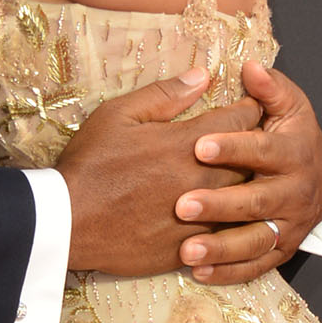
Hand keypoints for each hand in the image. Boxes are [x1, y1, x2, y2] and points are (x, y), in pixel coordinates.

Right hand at [58, 69, 263, 276]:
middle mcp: (201, 180)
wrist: (67, 223)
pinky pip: (226, 235)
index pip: (241, 118)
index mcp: (186, 143)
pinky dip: (230, 223)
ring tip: (240, 179)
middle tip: (250, 142)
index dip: (249, 108)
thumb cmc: (90, 165)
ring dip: (245, 187)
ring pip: (244, 200)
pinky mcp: (190, 246)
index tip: (248, 106)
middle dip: (254, 148)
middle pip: (252, 159)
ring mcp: (198, 217)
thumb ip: (164, 95)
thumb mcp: (118, 115)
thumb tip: (202, 76)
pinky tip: (224, 215)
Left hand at [175, 60, 321, 284]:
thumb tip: (251, 68)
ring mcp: (290, 225)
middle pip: (258, 201)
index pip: (263, 150)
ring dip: (222, 248)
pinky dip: (228, 272)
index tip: (199, 147)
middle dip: (220, 205)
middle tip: (182, 206)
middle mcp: (297, 192)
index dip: (233, 148)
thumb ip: (269, 88)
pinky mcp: (282, 250)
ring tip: (186, 249)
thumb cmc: (292, 136)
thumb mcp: (288, 106)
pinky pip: (256, 266)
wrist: (320, 178)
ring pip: (256, 240)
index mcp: (296, 153)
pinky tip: (198, 272)